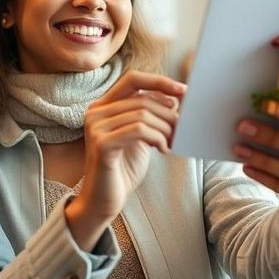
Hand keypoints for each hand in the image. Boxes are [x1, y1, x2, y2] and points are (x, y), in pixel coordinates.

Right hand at [65, 70, 185, 248]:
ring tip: (172, 142)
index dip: (159, 81)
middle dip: (168, 114)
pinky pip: (139, 130)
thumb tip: (174, 100)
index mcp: (103, 106)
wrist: (103, 199)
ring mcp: (96, 127)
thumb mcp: (139, 136)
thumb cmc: (123, 168)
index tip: (184, 90)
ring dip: (165, 128)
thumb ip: (148, 116)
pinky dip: (157, 138)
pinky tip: (163, 150)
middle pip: (142, 98)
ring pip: (143, 114)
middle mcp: (95, 112)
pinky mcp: (102, 144)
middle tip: (181, 130)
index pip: (132, 79)